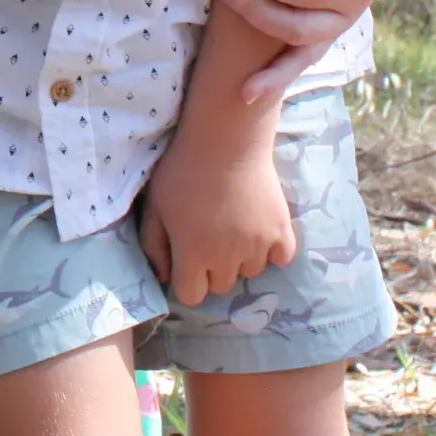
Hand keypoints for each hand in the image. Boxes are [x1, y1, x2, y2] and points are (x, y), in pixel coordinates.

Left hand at [140, 123, 292, 306]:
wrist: (224, 139)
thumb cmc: (181, 171)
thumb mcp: (155, 206)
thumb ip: (154, 246)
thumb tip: (163, 277)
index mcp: (193, 254)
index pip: (192, 295)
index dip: (186, 280)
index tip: (186, 260)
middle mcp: (227, 258)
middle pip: (221, 285)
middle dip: (212, 269)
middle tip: (209, 237)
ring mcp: (258, 245)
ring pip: (251, 272)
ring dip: (241, 258)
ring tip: (233, 227)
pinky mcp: (282, 230)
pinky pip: (281, 258)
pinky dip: (272, 250)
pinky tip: (259, 229)